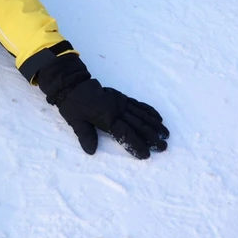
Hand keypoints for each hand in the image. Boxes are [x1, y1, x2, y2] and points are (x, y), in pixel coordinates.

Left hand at [36, 51, 167, 158]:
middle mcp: (117, 110)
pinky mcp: (121, 97)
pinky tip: (157, 118)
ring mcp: (120, 103)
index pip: (125, 135)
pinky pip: (138, 105)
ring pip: (141, 115)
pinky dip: (149, 111)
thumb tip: (91, 151)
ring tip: (166, 134)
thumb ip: (85, 135)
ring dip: (154, 125)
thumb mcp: (75, 121)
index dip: (136, 145)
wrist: (71, 83)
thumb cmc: (72, 104)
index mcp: (107, 118)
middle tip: (163, 147)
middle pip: (138, 126)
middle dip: (152, 138)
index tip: (146, 155)